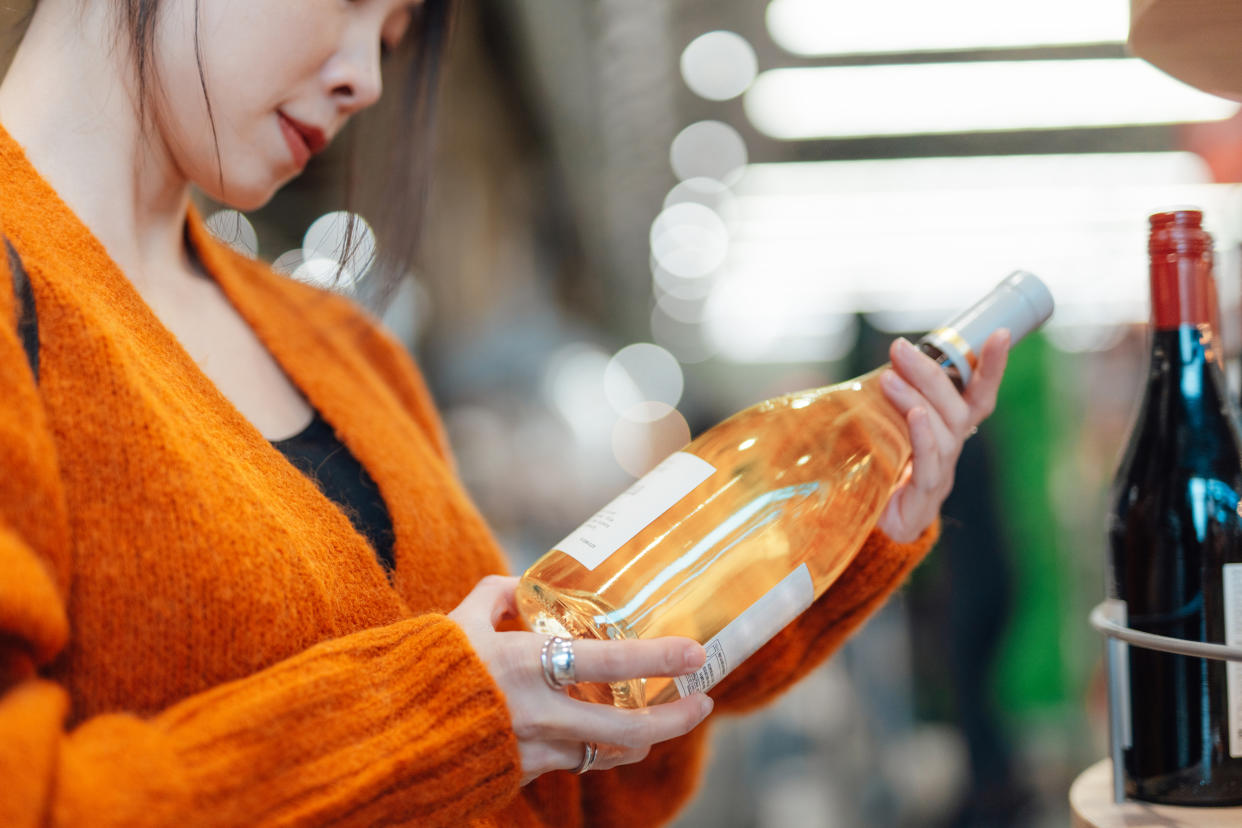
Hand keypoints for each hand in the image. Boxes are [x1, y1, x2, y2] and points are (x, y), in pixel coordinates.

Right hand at [448, 576, 712, 784]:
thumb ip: (500, 596)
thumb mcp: (461, 619)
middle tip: (702, 703)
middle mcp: (539, 712)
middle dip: (673, 720)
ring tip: (661, 723)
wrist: (382, 731)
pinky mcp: (521, 773)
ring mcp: (532, 750)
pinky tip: (604, 735)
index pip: (612, 662)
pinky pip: (570, 762)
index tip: (697, 653)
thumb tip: (528, 584)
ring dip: (639, 740)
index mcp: (527, 663)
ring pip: (605, 753)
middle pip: (627, 728)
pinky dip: (593, 749)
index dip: (660, 659)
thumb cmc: (423, 667)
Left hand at [875, 329, 1010, 542]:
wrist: (873, 533)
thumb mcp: (885, 431)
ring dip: (917, 399)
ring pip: (943, 432)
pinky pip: (929, 464)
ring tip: (889, 376)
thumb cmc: (880, 474)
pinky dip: (923, 437)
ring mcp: (941, 475)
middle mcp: (951, 451)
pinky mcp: (923, 499)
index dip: (991, 368)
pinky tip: (914, 416)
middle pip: (956, 409)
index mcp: (947, 433)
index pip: (977, 396)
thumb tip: (878, 363)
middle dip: (932, 373)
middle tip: (901, 348)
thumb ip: (888, 403)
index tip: (999, 334)